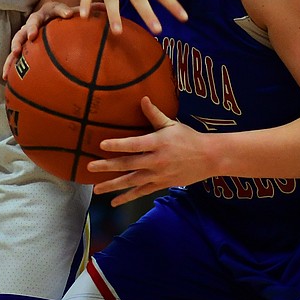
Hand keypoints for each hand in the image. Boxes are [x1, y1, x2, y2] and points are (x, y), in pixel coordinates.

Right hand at [0, 1, 80, 81]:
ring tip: (7, 72)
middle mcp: (28, 28)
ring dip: (10, 59)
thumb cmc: (59, 12)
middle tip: (16, 52)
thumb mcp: (61, 9)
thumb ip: (64, 10)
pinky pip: (16, 57)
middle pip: (20, 35)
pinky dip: (11, 66)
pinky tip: (6, 78)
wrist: (54, 15)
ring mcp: (25, 38)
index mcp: (37, 18)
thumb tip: (69, 14)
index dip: (32, 28)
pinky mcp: (25, 47)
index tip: (32, 36)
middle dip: (17, 43)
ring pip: (15, 48)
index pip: (34, 21)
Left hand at [88, 97, 213, 206]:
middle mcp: (156, 160)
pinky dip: (128, 197)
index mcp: (158, 143)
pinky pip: (141, 192)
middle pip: (128, 164)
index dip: (117, 144)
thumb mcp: (172, 124)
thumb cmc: (189, 137)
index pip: (134, 144)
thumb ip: (154, 114)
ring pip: (132, 181)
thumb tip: (143, 98)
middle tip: (90, 166)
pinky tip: (114, 201)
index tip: (101, 145)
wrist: (209, 157)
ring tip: (96, 189)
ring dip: (113, 185)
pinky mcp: (161, 184)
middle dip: (107, 166)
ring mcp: (158, 174)